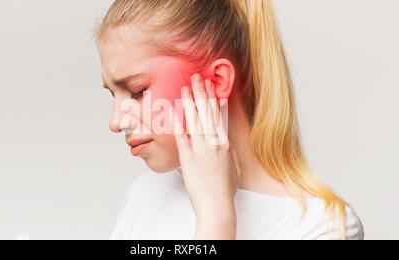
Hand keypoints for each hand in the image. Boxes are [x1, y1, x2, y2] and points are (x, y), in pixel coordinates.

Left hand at [171, 73, 240, 239]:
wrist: (216, 204)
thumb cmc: (225, 189)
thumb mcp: (233, 166)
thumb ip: (229, 151)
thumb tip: (224, 142)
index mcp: (224, 143)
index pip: (218, 114)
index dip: (213, 98)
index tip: (210, 86)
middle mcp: (213, 142)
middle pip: (206, 112)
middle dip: (201, 92)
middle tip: (198, 77)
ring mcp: (200, 148)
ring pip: (194, 118)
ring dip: (189, 101)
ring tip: (186, 86)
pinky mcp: (187, 157)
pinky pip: (181, 134)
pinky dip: (177, 120)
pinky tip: (173, 109)